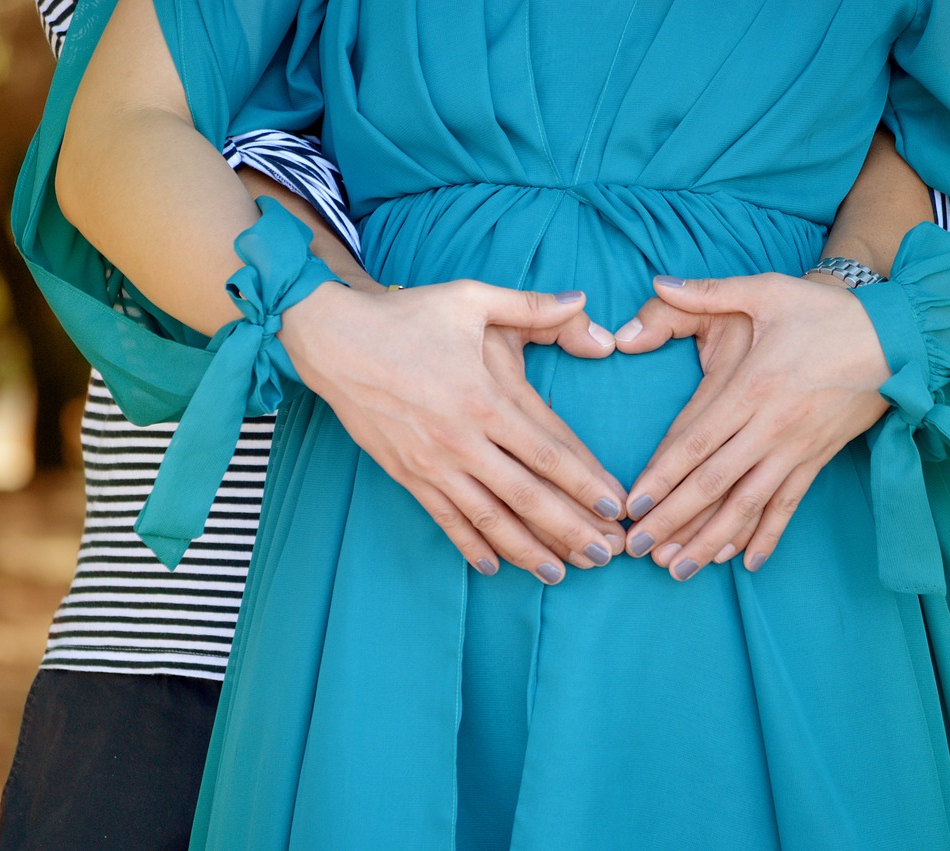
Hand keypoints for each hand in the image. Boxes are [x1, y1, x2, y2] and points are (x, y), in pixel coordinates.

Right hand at [280, 280, 623, 583]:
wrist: (334, 340)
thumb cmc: (406, 316)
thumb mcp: (471, 298)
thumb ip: (531, 305)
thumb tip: (583, 300)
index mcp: (486, 399)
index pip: (548, 451)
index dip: (586, 482)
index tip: (615, 507)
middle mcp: (462, 439)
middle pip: (528, 495)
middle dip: (571, 529)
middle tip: (606, 556)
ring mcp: (432, 462)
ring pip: (489, 518)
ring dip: (527, 549)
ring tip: (559, 574)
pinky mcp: (406, 474)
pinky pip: (445, 518)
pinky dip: (470, 545)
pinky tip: (493, 566)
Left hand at [614, 273, 890, 579]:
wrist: (897, 335)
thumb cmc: (824, 312)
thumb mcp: (766, 290)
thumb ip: (706, 291)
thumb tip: (655, 280)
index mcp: (752, 387)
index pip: (696, 441)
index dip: (663, 476)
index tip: (633, 505)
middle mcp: (771, 426)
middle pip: (713, 483)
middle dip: (673, 519)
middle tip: (636, 549)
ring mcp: (797, 449)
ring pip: (747, 504)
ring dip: (711, 539)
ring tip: (679, 569)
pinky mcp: (819, 460)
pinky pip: (789, 505)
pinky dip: (768, 536)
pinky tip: (747, 563)